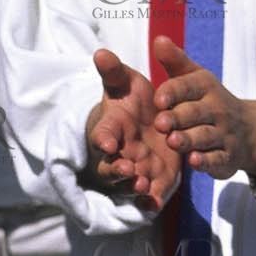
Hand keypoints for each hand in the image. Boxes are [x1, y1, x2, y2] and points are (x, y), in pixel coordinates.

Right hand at [88, 46, 181, 211]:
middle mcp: (119, 153)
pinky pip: (147, 197)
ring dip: (132, 186)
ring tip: (142, 185)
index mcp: (112, 130)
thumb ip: (114, 72)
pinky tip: (155, 203)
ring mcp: (134, 169)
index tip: (108, 144)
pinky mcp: (151, 182)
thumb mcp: (127, 84)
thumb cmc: (134, 103)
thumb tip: (101, 52)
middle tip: (128, 169)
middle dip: (117, 170)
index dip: (103, 140)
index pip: (102, 136)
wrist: (153, 126)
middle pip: (110, 166)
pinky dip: (149, 202)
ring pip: (128, 184)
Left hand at [152, 36, 255, 180]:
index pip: (188, 86)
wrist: (249, 131)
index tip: (158, 98)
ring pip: (204, 136)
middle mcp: (216, 110)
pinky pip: (217, 159)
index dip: (173, 92)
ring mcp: (223, 134)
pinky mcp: (227, 157)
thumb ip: (175, 62)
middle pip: (195, 113)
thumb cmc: (207, 101)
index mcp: (204, 88)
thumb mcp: (193, 79)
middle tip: (160, 123)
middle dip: (178, 117)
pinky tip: (194, 161)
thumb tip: (159, 39)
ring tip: (173, 141)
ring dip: (189, 139)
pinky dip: (207, 161)